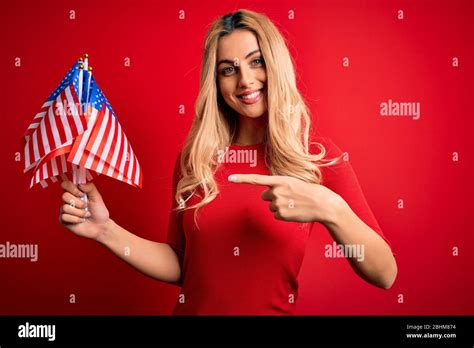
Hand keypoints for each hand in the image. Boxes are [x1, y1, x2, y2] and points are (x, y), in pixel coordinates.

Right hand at [59, 181, 109, 240]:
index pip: (65, 185)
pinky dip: (76, 219)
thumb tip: (80, 184)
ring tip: (86, 215)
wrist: (101, 226)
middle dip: (78, 203)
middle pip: (64, 196)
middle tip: (86, 206)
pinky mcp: (64, 220)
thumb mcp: (97, 197)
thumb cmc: (99, 211)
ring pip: (65, 208)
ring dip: (79, 212)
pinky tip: (81, 221)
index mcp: (75, 193)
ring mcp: (65, 210)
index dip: (72, 188)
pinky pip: (64, 217)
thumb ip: (90, 188)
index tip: (81, 194)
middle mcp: (69, 201)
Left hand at [228, 174, 343, 223]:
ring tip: (294, 204)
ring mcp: (278, 203)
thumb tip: (266, 195)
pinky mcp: (280, 214)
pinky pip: (276, 215)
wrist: (322, 204)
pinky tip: (294, 211)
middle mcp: (276, 191)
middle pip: (264, 195)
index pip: (256, 179)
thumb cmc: (309, 192)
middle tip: (289, 197)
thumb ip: (278, 185)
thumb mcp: (293, 182)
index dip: (242, 179)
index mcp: (280, 180)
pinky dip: (284, 214)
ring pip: (271, 206)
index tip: (230, 178)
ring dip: (280, 206)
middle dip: (273, 196)